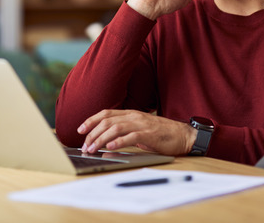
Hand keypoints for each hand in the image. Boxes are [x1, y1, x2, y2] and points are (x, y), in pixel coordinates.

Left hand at [77, 109, 196, 155]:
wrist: (183, 135)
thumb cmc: (161, 134)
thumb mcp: (140, 129)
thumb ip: (125, 131)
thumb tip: (106, 141)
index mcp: (131, 114)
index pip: (106, 113)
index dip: (91, 120)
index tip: (80, 129)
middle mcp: (134, 116)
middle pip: (107, 121)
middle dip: (92, 133)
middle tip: (84, 145)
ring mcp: (142, 124)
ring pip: (115, 128)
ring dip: (101, 139)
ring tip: (92, 148)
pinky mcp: (149, 134)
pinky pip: (131, 136)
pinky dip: (119, 142)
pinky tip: (110, 147)